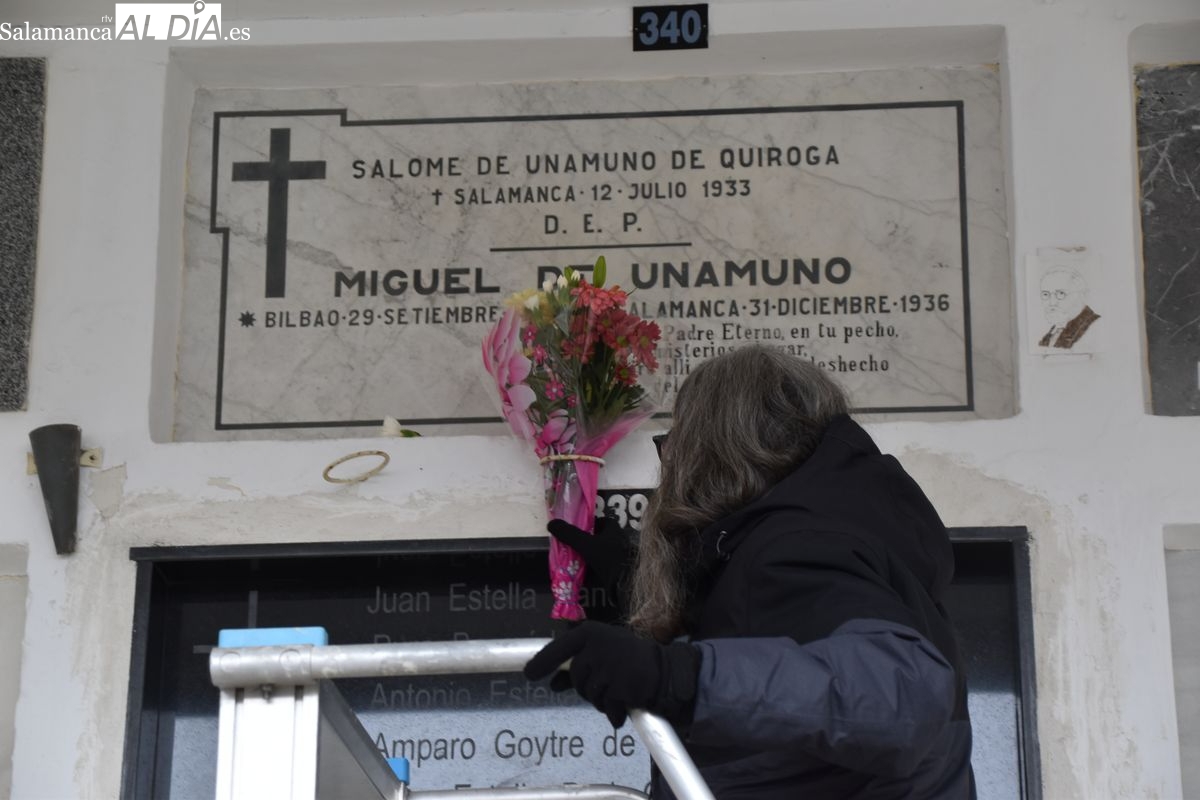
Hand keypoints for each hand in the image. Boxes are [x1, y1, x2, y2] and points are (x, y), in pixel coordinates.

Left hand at [523, 621, 698, 728]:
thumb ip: (576, 667)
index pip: (559, 648)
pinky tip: (624, 706)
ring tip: (619, 689)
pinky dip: (614, 713)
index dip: (542, 662)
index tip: (529, 674)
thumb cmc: (629, 659)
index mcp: (590, 633)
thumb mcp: (602, 654)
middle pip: (576, 678)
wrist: (665, 670)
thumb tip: (552, 684)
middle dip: (587, 687)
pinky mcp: (620, 687)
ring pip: (589, 695)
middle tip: (607, 682)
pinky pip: (607, 708)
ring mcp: (608, 666)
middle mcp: (597, 646)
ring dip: (602, 699)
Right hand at [548, 516, 634, 594]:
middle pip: (597, 538)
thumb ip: (569, 534)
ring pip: (599, 553)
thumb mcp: (585, 545)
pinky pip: (602, 566)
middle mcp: (618, 539)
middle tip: (570, 548)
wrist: (626, 585)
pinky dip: (593, 569)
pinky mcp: (618, 569)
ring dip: (587, 557)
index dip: (585, 525)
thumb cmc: (608, 559)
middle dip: (584, 542)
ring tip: (573, 563)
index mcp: (614, 529)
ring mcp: (619, 555)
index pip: (598, 521)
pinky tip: (583, 574)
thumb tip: (551, 524)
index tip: (573, 532)